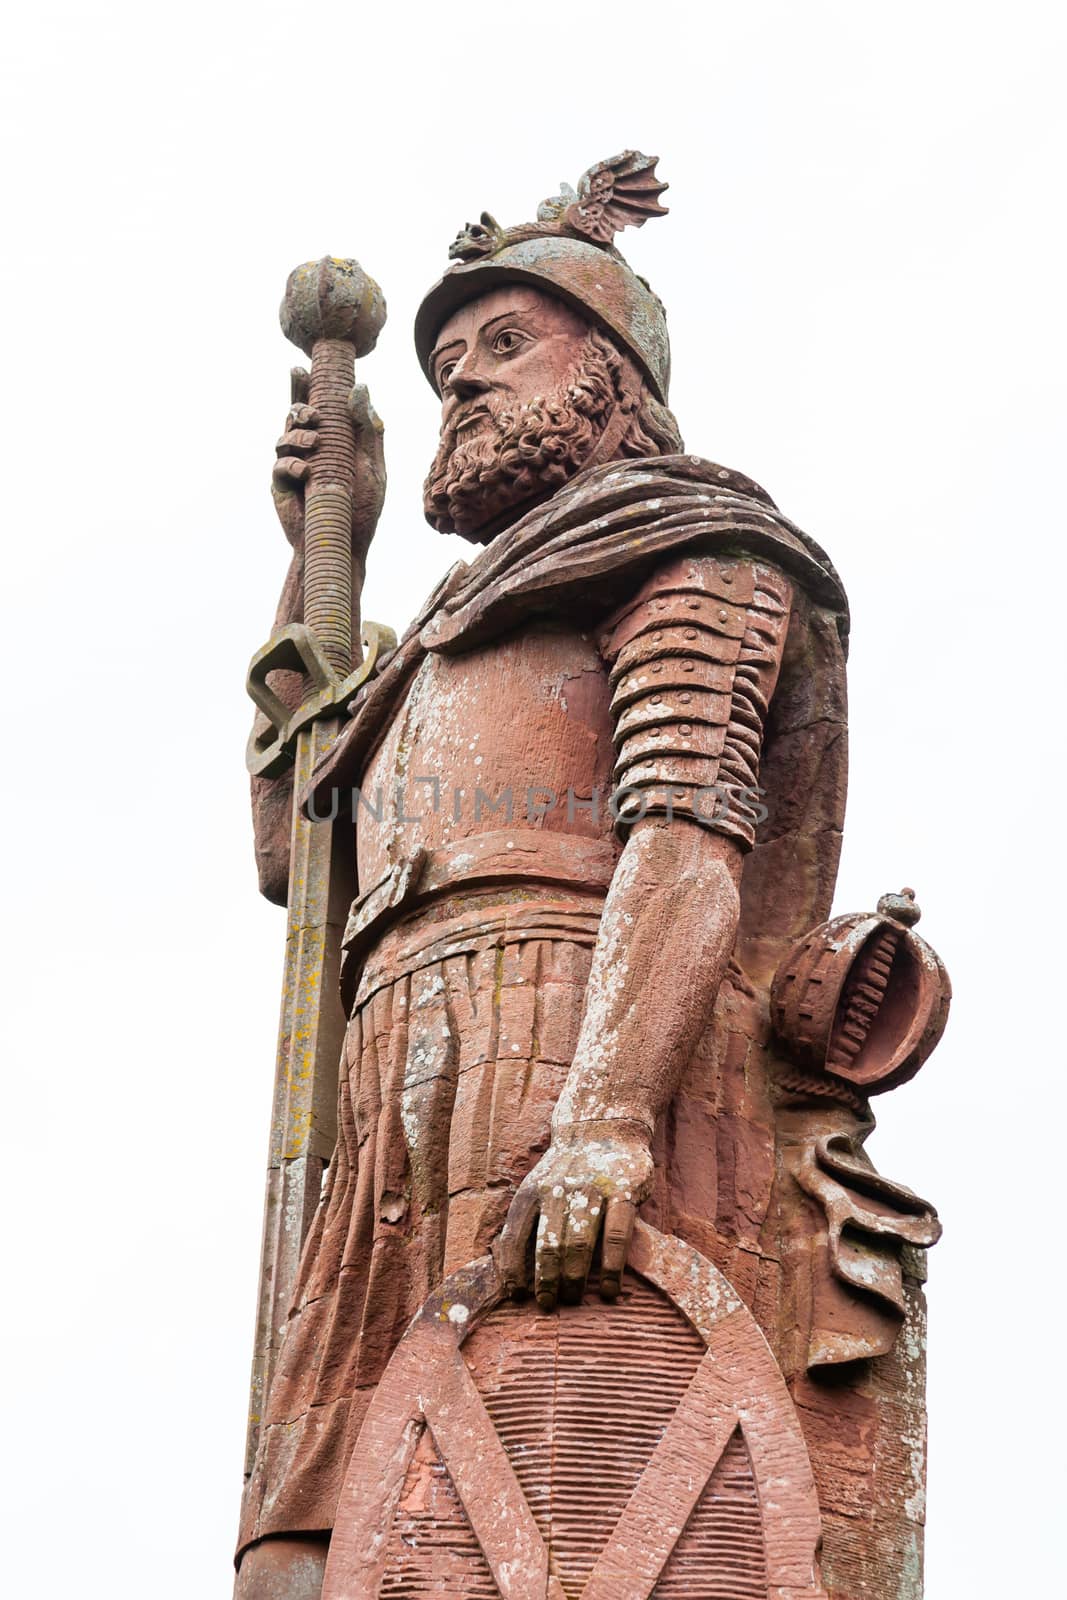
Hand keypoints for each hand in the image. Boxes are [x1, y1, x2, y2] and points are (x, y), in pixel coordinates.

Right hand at [271, 366, 385, 553]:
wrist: (348, 545)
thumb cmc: (363, 508)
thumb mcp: (372, 465)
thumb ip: (368, 429)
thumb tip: (360, 387)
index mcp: (332, 440)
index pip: (316, 407)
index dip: (305, 387)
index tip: (301, 369)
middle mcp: (310, 449)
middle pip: (293, 415)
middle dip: (298, 406)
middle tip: (311, 412)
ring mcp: (294, 467)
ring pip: (283, 437)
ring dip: (296, 434)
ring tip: (314, 442)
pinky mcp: (282, 486)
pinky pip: (279, 466)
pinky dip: (292, 465)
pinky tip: (305, 472)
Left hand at [497, 1120, 652, 1309]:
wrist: (602, 1126)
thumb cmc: (565, 1170)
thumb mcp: (537, 1186)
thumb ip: (528, 1220)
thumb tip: (510, 1270)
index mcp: (531, 1192)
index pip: (514, 1237)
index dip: (513, 1270)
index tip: (516, 1296)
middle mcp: (558, 1190)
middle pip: (548, 1246)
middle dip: (546, 1281)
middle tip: (549, 1304)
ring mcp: (591, 1190)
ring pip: (579, 1243)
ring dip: (574, 1278)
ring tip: (573, 1299)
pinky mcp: (623, 1191)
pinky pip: (615, 1236)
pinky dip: (611, 1267)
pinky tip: (608, 1288)